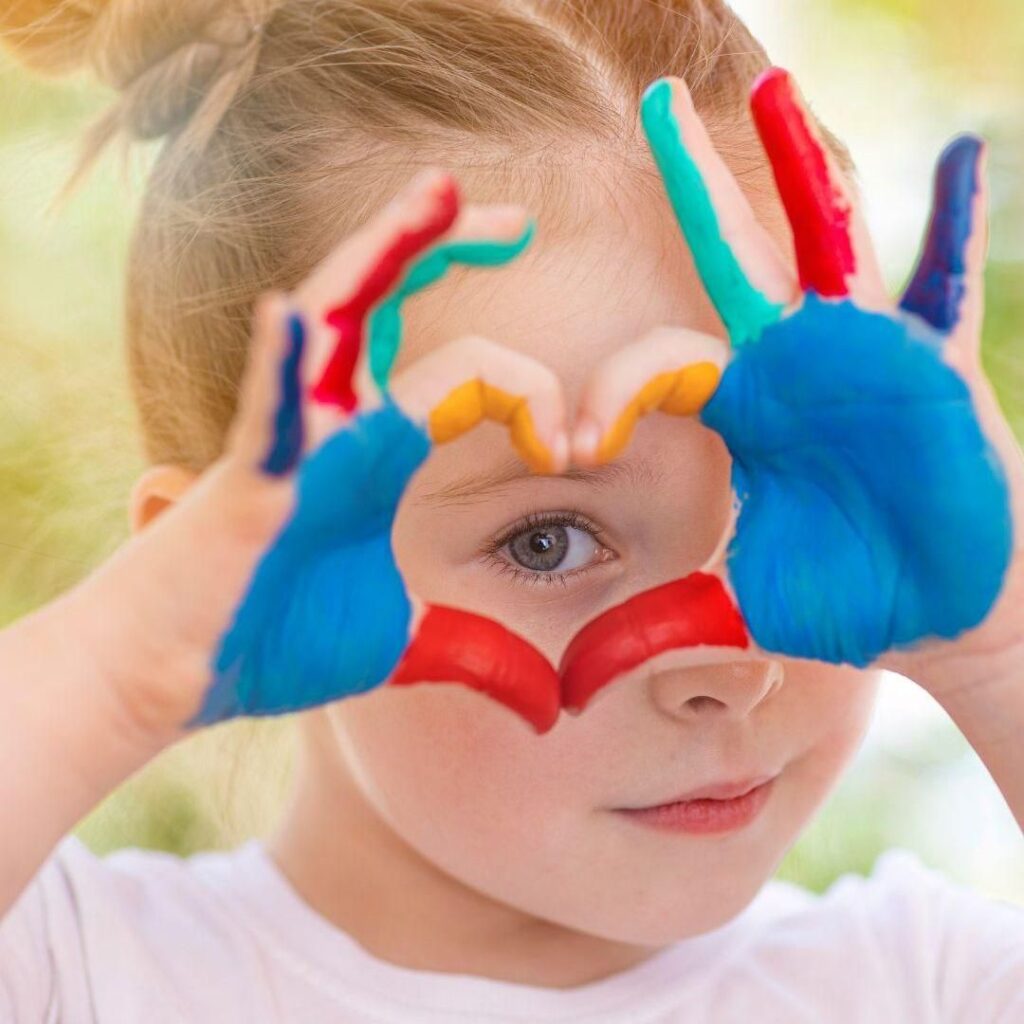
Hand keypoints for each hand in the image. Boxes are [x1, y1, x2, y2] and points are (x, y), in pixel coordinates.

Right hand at [68, 170, 569, 745]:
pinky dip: (277, 364)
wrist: (186, 676)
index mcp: (383, 449)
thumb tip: (547, 703)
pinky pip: (263, 411)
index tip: (574, 448)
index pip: (465, 374)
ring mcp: (292, 441)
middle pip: (390, 305)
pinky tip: (291, 314)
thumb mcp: (403, 643)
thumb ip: (476, 655)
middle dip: (445, 248)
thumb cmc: (276, 639)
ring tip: (438, 192)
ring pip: (337, 319)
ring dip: (383, 253)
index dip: (530, 392)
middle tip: (515, 221)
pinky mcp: (248, 483)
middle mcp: (339, 423)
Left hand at [571, 69, 1017, 688]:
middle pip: (730, 258)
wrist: (940, 615)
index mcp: (734, 412)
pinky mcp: (935, 367)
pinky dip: (953, 227)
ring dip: (804, 167)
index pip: (655, 365)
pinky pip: (944, 285)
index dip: (608, 395)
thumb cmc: (843, 602)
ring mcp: (863, 355)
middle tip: (652, 109)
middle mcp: (790, 365)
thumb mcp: (734, 611)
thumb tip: (564, 690)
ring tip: (773, 87)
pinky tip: (963, 155)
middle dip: (695, 185)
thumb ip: (654, 630)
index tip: (570, 448)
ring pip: (827, 242)